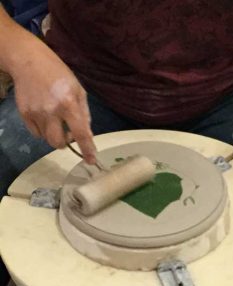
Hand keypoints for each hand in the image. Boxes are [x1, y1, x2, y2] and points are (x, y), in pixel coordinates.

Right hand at [12, 44, 96, 163]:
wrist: (28, 61)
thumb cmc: (59, 74)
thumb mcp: (78, 89)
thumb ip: (84, 113)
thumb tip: (87, 134)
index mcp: (68, 104)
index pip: (80, 133)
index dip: (87, 149)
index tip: (91, 160)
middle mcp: (51, 112)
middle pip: (58, 143)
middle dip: (66, 143)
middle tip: (69, 133)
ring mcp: (35, 114)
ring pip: (46, 140)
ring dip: (55, 136)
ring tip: (56, 121)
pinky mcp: (23, 114)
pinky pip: (36, 133)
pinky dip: (43, 130)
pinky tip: (45, 117)